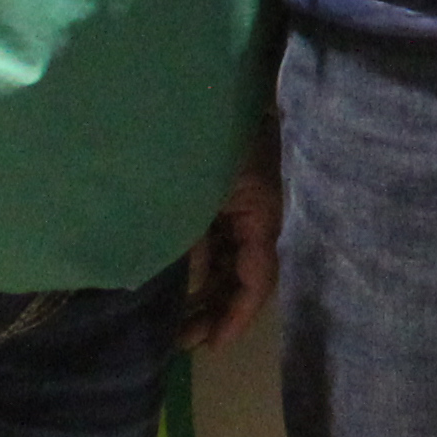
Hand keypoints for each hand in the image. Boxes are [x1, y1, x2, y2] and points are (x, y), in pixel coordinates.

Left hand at [180, 156, 281, 354]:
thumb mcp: (196, 197)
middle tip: (183, 342)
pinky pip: (215, 245)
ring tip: (176, 325)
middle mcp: (254, 217)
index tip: (212, 345)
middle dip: (218, 311)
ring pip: (228, 263)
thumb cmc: (201, 142)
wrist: (200, 91)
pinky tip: (178, 289)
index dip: (237, 315)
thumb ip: (194, 245)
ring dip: (207, 295)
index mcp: (260, 215)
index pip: (258, 278)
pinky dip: (200, 270)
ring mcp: (236, 208)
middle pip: (243, 276)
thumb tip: (186, 292)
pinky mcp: (218, 202)